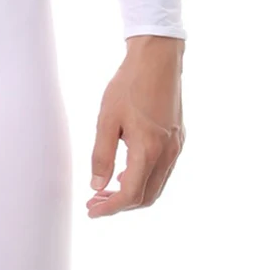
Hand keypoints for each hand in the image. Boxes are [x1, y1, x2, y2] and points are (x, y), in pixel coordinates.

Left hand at [88, 35, 184, 217]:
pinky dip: (144, 180)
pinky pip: (162, 171)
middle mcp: (167, 152)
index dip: (109, 208)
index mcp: (148, 149)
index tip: (91, 210)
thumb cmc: (129, 85)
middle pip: (146, 197)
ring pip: (156, 186)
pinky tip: (124, 171)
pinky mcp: (178, 139)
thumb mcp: (106, 119)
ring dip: (132, 193)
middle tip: (94, 201)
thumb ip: (102, 155)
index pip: (130, 194)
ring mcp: (176, 147)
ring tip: (105, 189)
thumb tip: (97, 185)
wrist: (158, 59)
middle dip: (120, 205)